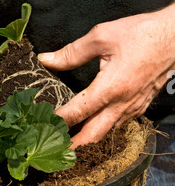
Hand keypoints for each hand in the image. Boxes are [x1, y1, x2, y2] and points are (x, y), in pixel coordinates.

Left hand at [38, 5, 174, 147]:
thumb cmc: (143, 35)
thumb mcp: (102, 36)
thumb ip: (72, 52)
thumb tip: (47, 60)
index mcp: (109, 88)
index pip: (76, 112)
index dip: (57, 122)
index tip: (43, 126)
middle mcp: (121, 104)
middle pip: (92, 136)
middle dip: (73, 146)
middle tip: (56, 151)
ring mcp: (132, 108)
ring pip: (106, 133)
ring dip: (87, 140)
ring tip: (70, 141)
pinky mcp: (139, 107)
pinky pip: (118, 125)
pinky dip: (103, 129)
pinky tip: (94, 125)